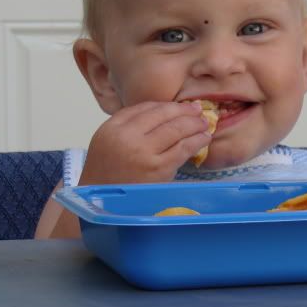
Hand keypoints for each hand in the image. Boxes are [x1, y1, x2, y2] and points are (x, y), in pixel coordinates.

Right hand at [78, 101, 210, 184]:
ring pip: (176, 130)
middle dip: (184, 111)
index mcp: (113, 127)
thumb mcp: (107, 140)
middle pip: (163, 115)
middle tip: (198, 110)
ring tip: (204, 123)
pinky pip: (183, 149)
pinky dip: (197, 141)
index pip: (146, 108)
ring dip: (194, 124)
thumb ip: (128, 123)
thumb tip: (163, 110)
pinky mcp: (159, 169)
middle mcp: (128, 137)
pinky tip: (203, 138)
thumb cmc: (107, 172)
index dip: (167, 105)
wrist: (102, 201)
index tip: (180, 105)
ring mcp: (145, 153)